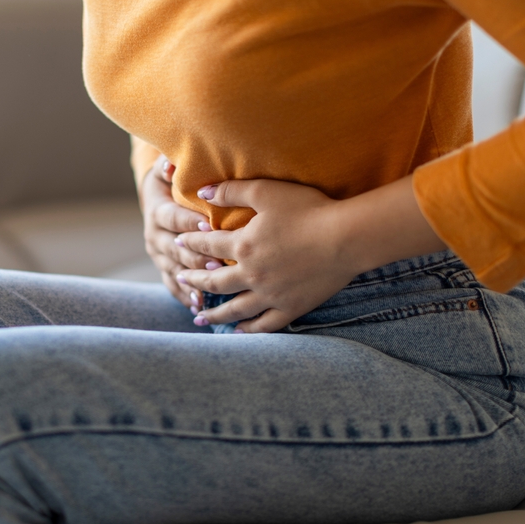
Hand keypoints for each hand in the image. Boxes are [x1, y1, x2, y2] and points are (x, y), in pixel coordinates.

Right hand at [140, 155, 220, 310]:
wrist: (159, 200)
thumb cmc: (173, 181)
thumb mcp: (167, 170)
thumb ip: (168, 166)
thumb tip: (171, 165)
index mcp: (157, 211)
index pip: (172, 218)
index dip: (190, 222)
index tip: (210, 225)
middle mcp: (154, 235)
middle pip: (174, 248)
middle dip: (195, 257)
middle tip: (217, 263)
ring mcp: (159, 256)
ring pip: (174, 270)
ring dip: (191, 280)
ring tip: (209, 290)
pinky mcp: (165, 269)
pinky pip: (173, 286)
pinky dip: (184, 297)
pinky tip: (199, 306)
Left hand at [175, 176, 446, 332]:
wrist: (346, 238)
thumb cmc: (309, 209)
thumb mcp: (266, 191)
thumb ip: (231, 191)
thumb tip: (202, 192)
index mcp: (243, 245)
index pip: (207, 246)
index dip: (190, 244)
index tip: (178, 245)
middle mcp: (251, 274)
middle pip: (214, 282)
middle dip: (194, 282)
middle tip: (180, 282)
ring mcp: (271, 295)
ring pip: (235, 309)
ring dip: (214, 314)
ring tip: (199, 318)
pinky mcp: (291, 307)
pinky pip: (265, 324)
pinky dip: (249, 330)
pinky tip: (239, 332)